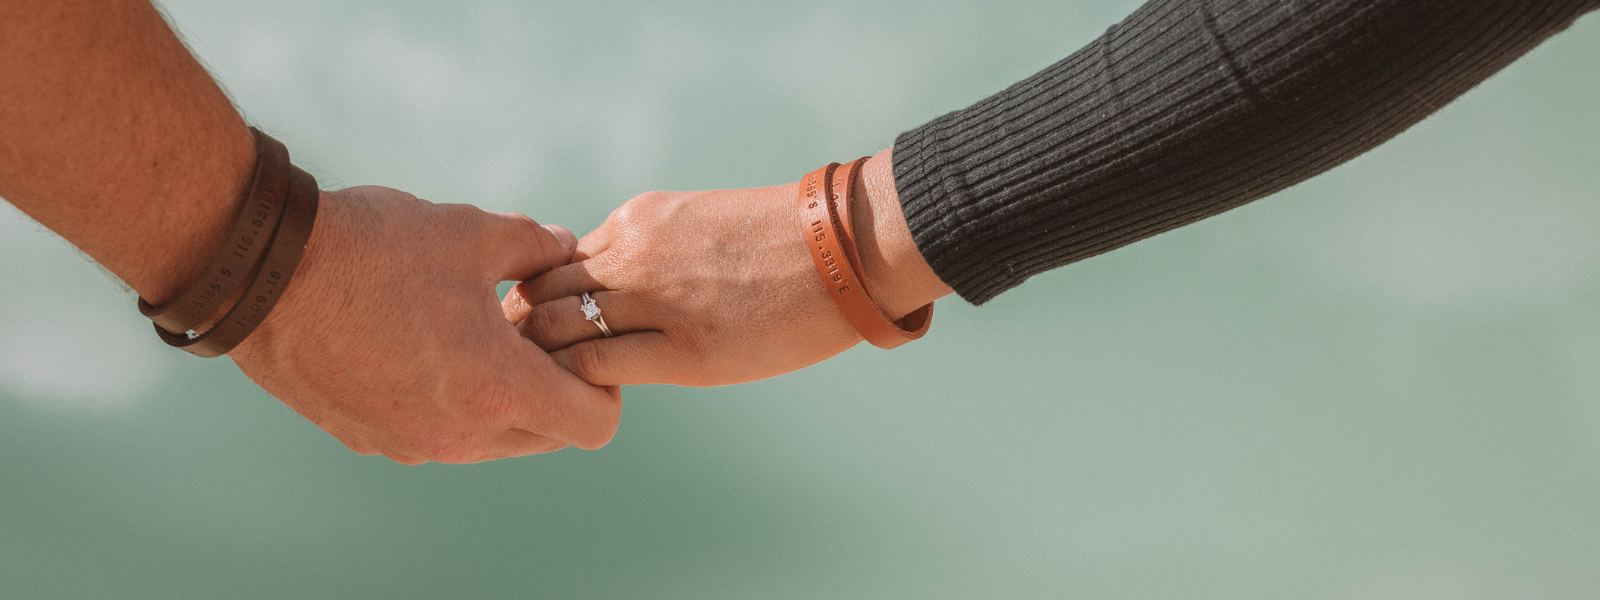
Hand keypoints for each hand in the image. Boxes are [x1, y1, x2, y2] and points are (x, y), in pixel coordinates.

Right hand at [228, 185, 621, 463]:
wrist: (259, 271)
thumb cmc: (372, 248)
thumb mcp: (472, 232)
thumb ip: (534, 247)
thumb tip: (564, 249)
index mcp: (498, 389)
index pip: (594, 424)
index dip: (603, 384)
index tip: (576, 342)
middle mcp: (458, 435)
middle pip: (548, 436)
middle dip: (554, 389)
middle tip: (530, 331)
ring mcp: (410, 444)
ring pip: (492, 440)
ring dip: (502, 396)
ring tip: (475, 332)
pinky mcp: (368, 439)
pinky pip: (437, 435)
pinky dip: (450, 402)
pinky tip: (424, 344)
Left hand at [504, 148, 951, 386]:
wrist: (848, 248)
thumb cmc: (787, 243)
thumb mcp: (702, 223)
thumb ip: (653, 251)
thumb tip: (621, 291)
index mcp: (638, 220)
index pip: (555, 264)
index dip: (536, 302)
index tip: (535, 333)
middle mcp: (634, 253)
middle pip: (539, 295)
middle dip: (520, 334)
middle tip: (515, 372)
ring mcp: (656, 300)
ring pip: (557, 332)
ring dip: (541, 365)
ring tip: (543, 395)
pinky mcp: (684, 350)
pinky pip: (597, 369)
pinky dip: (577, 389)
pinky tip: (587, 405)